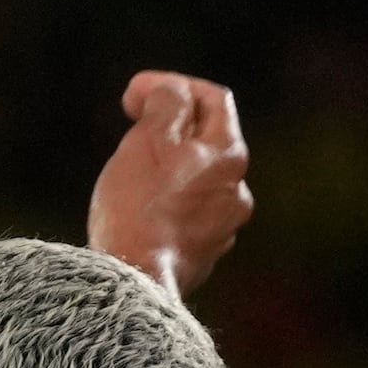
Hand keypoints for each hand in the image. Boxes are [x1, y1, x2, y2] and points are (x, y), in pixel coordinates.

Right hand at [87, 69, 252, 292]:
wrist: (135, 283)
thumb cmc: (139, 207)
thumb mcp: (149, 137)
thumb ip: (166, 101)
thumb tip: (170, 91)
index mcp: (230, 155)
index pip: (213, 98)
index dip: (173, 84)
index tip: (133, 94)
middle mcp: (237, 191)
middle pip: (206, 141)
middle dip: (169, 128)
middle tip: (130, 129)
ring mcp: (223, 228)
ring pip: (196, 181)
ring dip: (169, 169)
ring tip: (132, 175)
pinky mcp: (203, 256)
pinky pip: (188, 216)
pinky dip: (168, 204)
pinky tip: (141, 213)